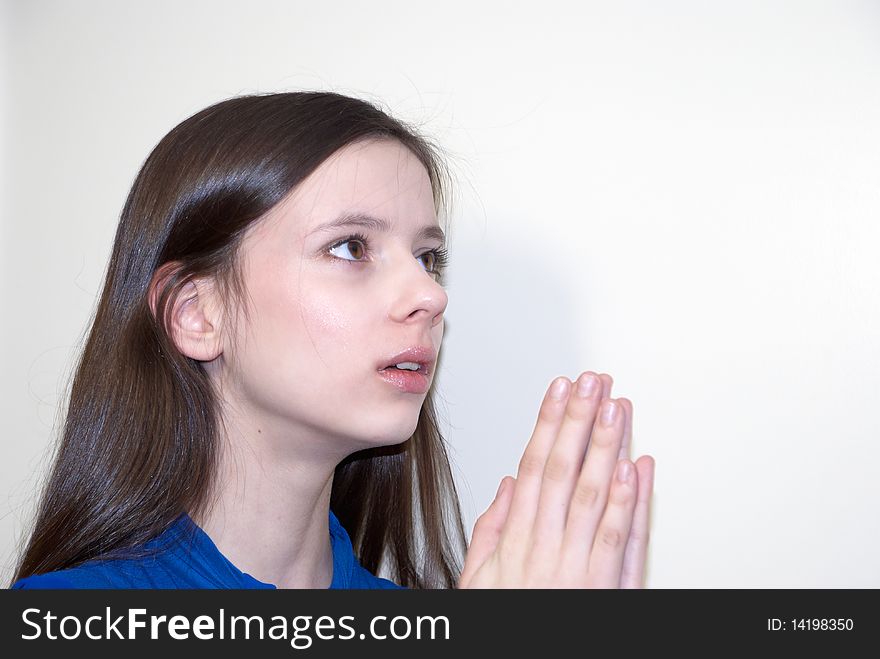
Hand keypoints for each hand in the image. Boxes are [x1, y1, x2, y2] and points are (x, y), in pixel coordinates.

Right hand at [458, 372, 654, 587]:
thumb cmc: (504, 623)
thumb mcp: (477, 581)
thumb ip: (491, 530)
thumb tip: (507, 487)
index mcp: (515, 539)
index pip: (534, 465)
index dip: (548, 423)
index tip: (559, 389)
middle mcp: (546, 547)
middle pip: (564, 470)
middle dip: (579, 419)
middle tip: (594, 381)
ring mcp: (578, 567)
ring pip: (595, 494)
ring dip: (607, 446)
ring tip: (617, 406)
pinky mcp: (607, 589)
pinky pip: (620, 540)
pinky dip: (631, 502)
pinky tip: (637, 466)